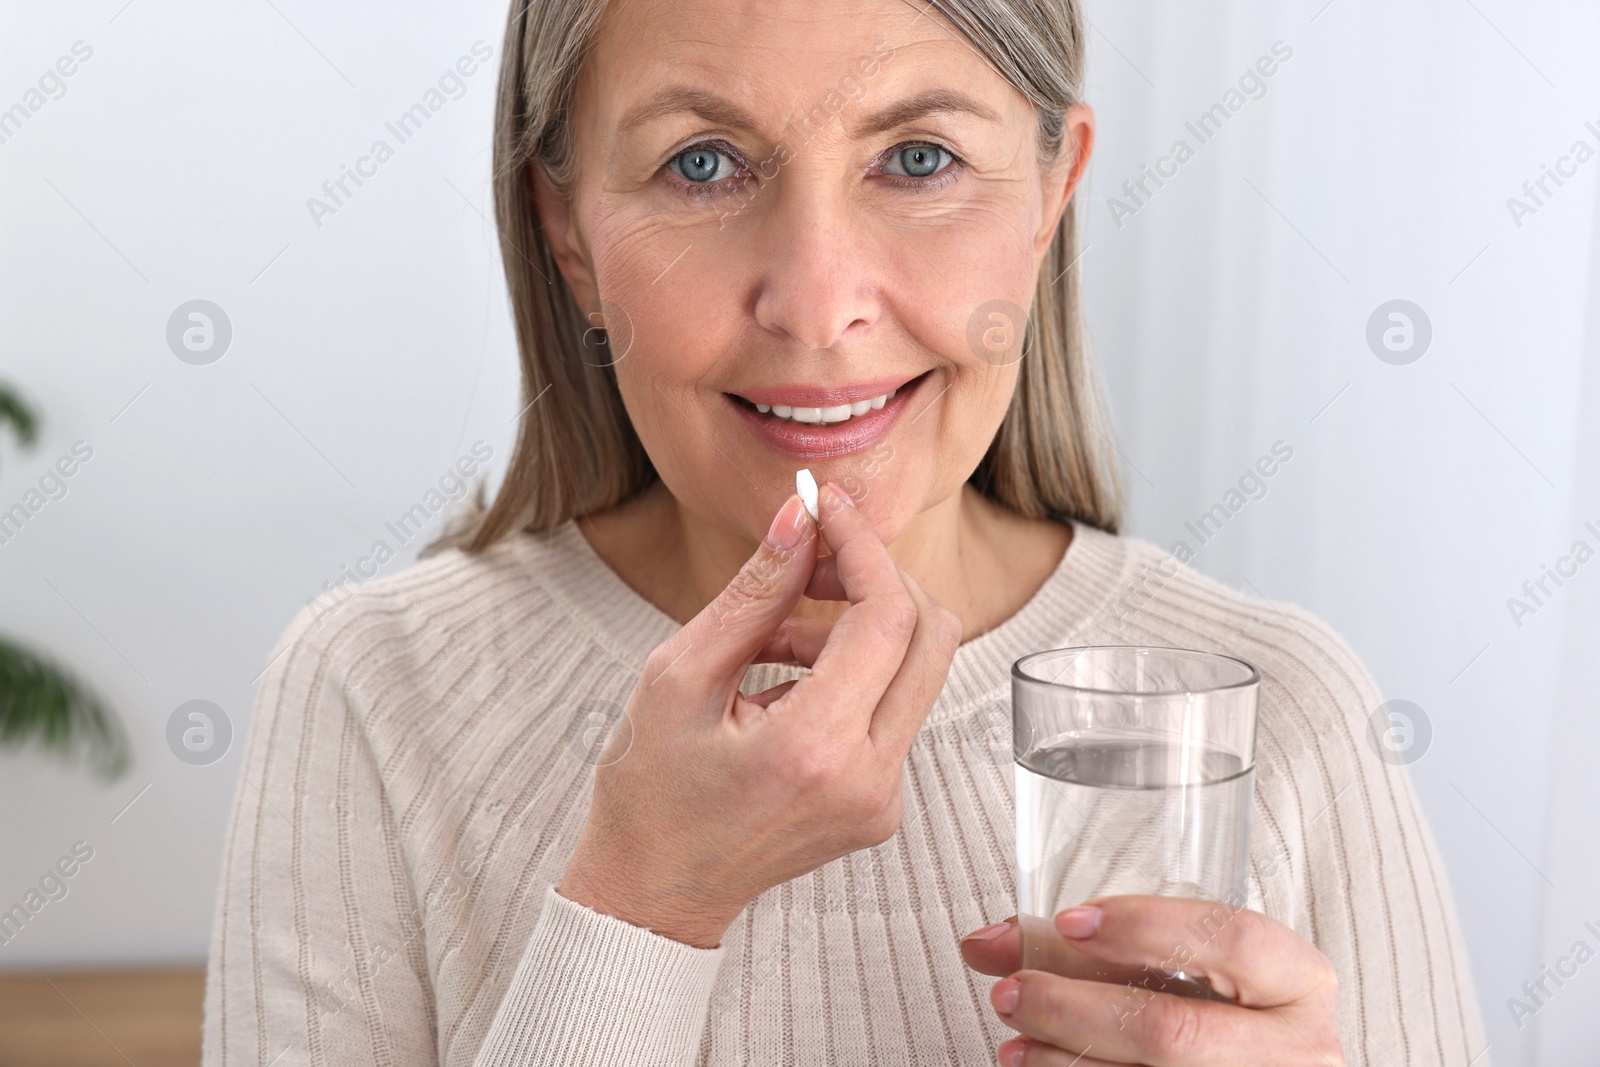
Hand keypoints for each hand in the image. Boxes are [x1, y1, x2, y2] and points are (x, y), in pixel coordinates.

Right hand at [559, 482, 962, 947]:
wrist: (653, 894)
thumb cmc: (649, 794)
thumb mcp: (678, 678)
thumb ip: (752, 594)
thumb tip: (799, 520)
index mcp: (817, 749)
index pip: (889, 616)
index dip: (863, 547)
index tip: (826, 509)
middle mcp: (870, 779)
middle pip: (931, 635)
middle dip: (877, 575)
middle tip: (811, 556)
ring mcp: (884, 797)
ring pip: (916, 668)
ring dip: (858, 622)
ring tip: (771, 629)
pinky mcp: (882, 802)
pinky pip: (892, 706)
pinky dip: (849, 668)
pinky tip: (782, 673)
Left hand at [960, 897, 1344, 1065]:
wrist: (1248, 1065)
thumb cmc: (1215, 1007)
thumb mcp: (1177, 964)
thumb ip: (1087, 946)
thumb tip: (986, 943)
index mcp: (1298, 980)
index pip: (1234, 940)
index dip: (1147, 927)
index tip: (1069, 922)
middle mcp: (1298, 1049)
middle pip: (1176, 1031)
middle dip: (1077, 1009)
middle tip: (1012, 991)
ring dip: (1065, 1059)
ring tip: (1012, 1038)